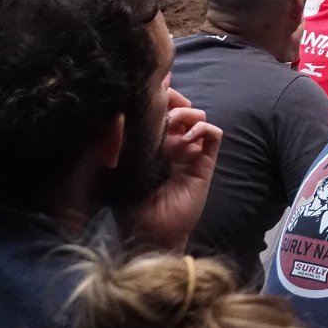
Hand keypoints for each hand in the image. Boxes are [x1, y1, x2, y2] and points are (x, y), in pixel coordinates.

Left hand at [118, 91, 222, 251]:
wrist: (149, 233)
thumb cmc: (129, 205)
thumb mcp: (116, 169)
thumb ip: (116, 144)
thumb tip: (114, 116)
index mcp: (151, 141)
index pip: (160, 108)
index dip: (158, 95)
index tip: (149, 94)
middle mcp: (172, 142)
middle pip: (181, 105)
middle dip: (173, 99)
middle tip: (164, 104)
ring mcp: (190, 151)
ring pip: (198, 115)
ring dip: (186, 113)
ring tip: (172, 125)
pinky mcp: (204, 162)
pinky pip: (213, 134)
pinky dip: (203, 128)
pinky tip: (186, 139)